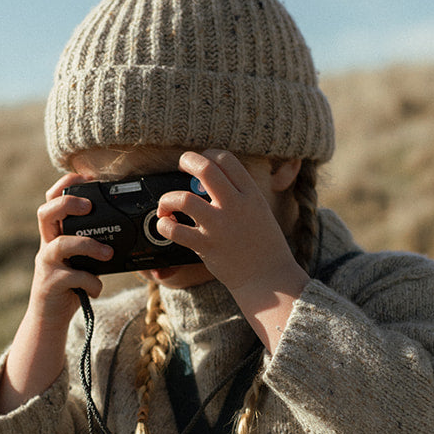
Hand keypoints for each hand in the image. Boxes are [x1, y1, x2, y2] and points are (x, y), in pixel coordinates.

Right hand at [30, 173, 113, 323]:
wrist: (49, 321)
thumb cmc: (70, 287)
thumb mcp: (81, 262)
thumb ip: (93, 247)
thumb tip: (129, 234)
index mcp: (54, 236)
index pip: (51, 201)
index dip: (65, 185)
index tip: (86, 177)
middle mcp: (47, 246)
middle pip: (45, 212)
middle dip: (67, 203)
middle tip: (88, 206)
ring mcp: (46, 265)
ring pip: (61, 244)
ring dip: (88, 245)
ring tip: (108, 254)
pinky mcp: (51, 284)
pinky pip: (74, 277)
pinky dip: (92, 282)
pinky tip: (97, 288)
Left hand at [155, 150, 308, 350]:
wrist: (269, 278)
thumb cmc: (264, 245)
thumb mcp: (260, 211)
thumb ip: (240, 195)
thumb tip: (212, 181)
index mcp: (251, 194)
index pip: (226, 159)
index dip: (209, 155)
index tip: (201, 161)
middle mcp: (235, 206)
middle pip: (205, 169)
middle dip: (187, 160)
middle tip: (180, 166)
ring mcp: (220, 226)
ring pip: (184, 199)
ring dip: (168, 198)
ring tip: (166, 205)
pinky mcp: (206, 247)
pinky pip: (176, 231)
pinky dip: (164, 225)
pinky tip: (165, 225)